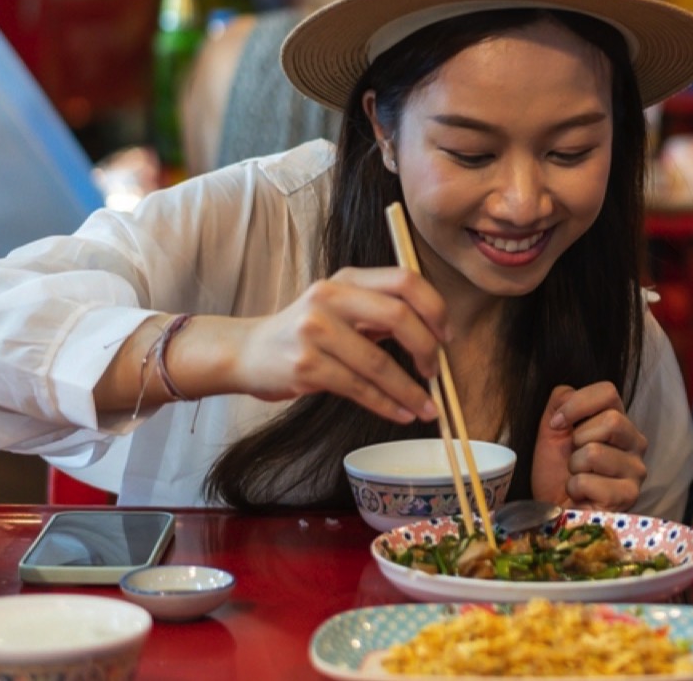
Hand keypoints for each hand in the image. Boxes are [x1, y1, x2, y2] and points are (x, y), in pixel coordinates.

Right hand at [228, 266, 444, 422]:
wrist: (246, 352)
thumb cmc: (304, 332)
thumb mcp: (340, 308)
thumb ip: (380, 313)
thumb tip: (434, 337)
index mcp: (347, 279)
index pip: (405, 280)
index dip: (435, 308)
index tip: (446, 335)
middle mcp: (330, 297)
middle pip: (398, 317)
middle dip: (427, 349)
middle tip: (436, 371)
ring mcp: (314, 331)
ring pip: (379, 363)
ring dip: (410, 390)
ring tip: (427, 408)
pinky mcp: (305, 366)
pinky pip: (359, 388)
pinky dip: (387, 404)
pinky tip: (401, 413)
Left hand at [531, 382, 647, 511]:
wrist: (551, 512)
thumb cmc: (555, 473)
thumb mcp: (551, 430)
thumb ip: (561, 402)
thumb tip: (570, 396)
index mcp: (619, 422)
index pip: (608, 392)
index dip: (577, 404)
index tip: (557, 424)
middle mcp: (635, 443)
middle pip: (612, 420)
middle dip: (578, 440)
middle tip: (572, 458)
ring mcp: (636, 471)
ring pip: (596, 452)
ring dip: (574, 468)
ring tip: (576, 479)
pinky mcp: (628, 496)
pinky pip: (589, 481)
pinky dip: (575, 488)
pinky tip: (581, 496)